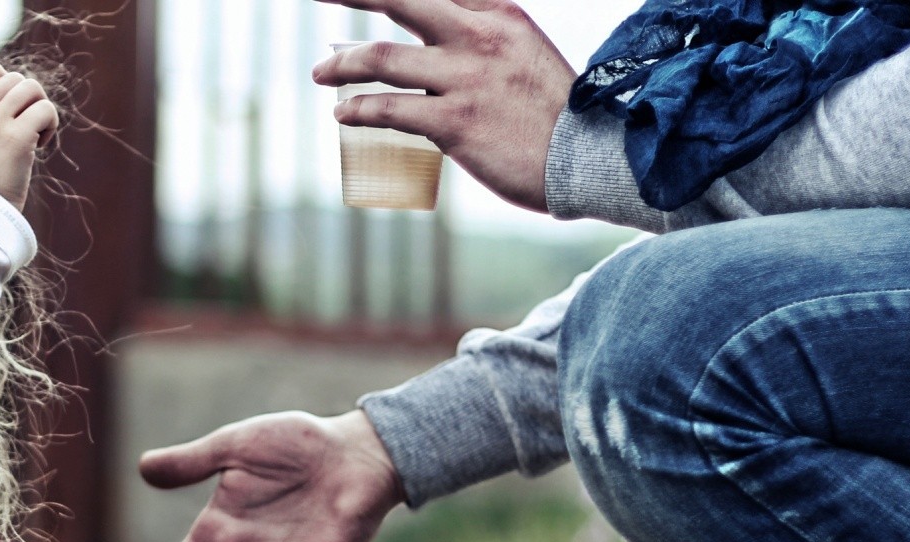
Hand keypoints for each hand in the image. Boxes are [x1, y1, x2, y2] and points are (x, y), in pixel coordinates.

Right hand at [0, 61, 59, 210]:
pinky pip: (46, 109)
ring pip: (32, 88)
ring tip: (32, 137)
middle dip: (26, 103)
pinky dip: (50, 125)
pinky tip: (39, 147)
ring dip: (39, 110)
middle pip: (16, 79)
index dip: (8, 88)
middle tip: (22, 133)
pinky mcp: (15, 137)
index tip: (8, 116)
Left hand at [313, 0, 573, 211]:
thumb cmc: (553, 114)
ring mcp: (466, 78)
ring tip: (319, 72)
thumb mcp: (521, 52)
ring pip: (382, 57)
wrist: (589, 159)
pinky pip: (389, 110)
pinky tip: (344, 113)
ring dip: (341, 63)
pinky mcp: (456, 122)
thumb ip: (482, 39)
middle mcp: (480, 36)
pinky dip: (358, 110)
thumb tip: (437, 43)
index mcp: (497, 13)